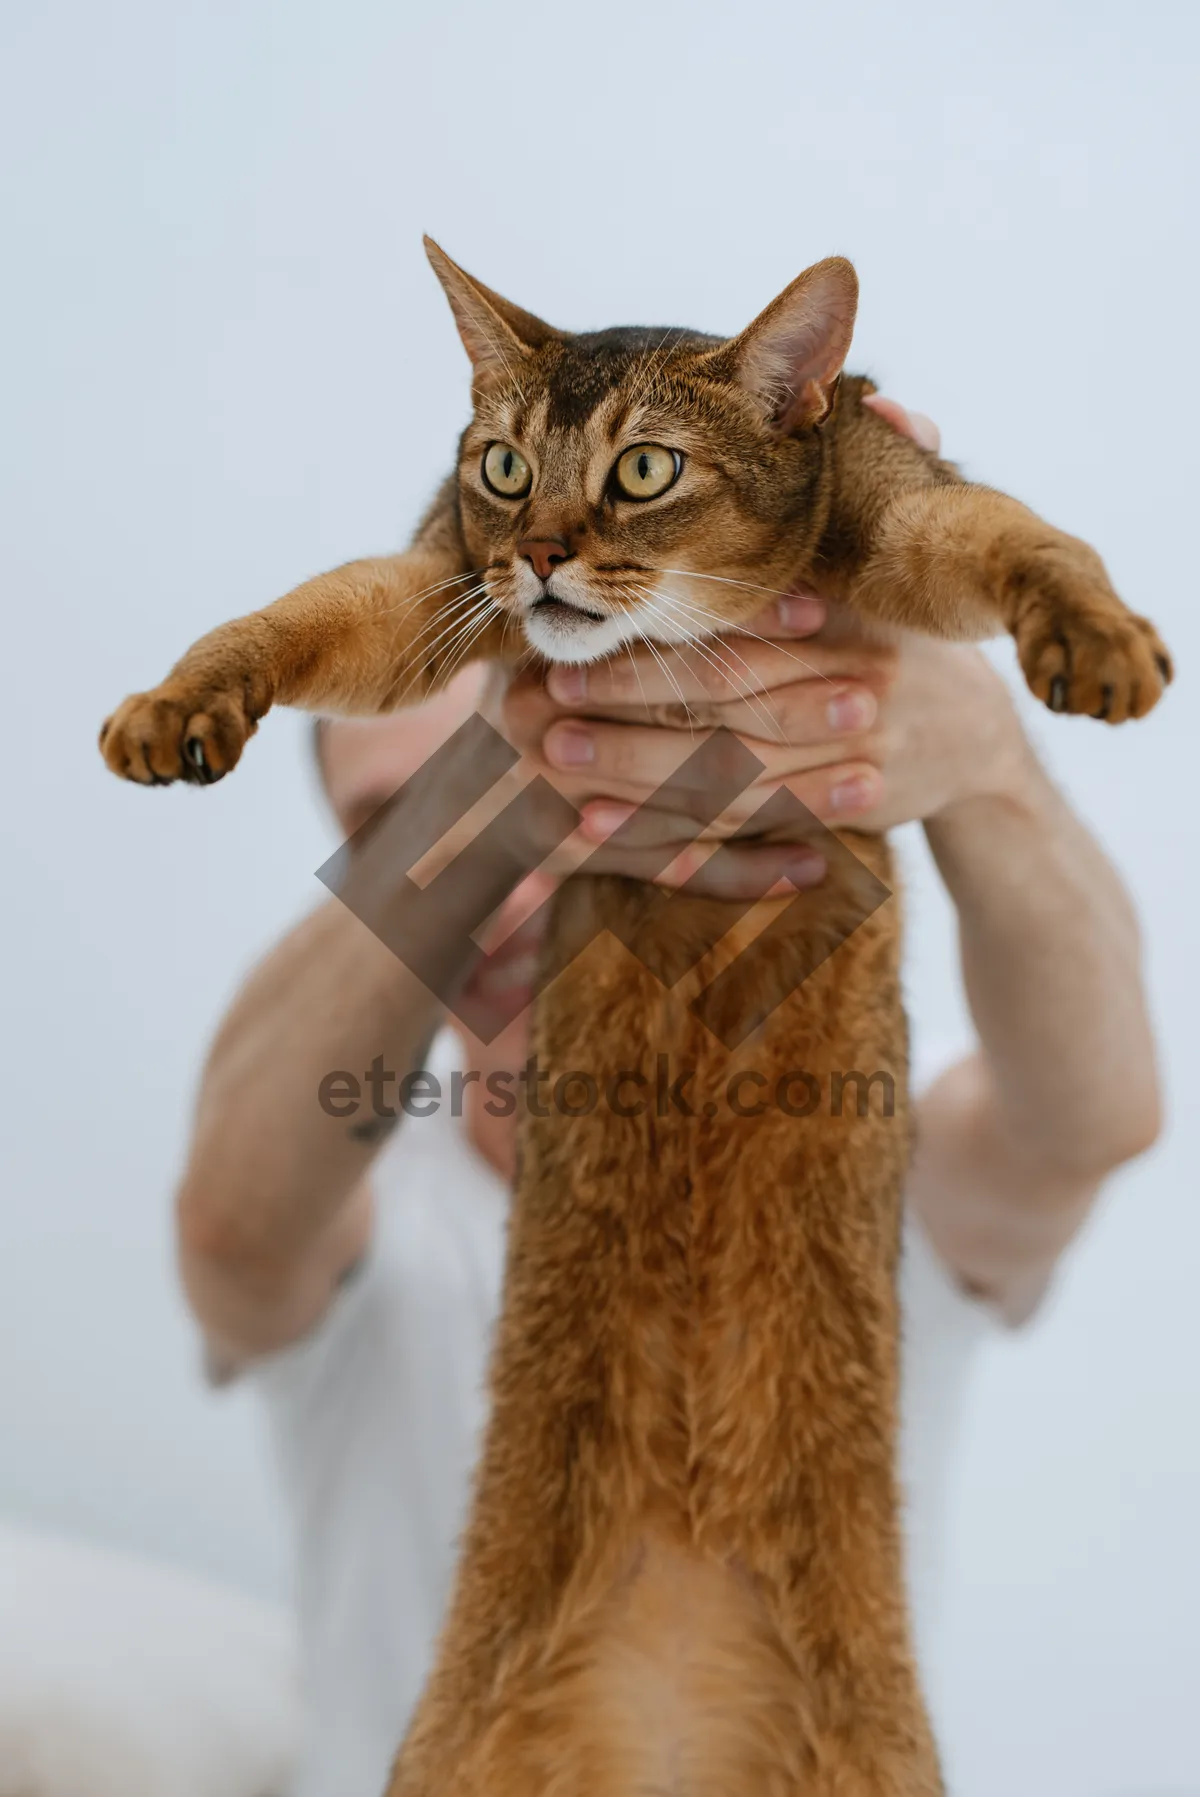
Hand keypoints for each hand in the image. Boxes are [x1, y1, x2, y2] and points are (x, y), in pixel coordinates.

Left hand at [480, 400, 1026, 892]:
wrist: (977, 744)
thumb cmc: (894, 635)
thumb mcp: (893, 558)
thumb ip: (877, 478)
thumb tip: (890, 401)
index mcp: (858, 625)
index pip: (751, 628)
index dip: (668, 622)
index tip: (592, 608)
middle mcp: (860, 697)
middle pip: (728, 704)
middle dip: (634, 697)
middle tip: (549, 693)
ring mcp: (851, 768)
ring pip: (724, 776)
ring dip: (633, 769)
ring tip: (550, 757)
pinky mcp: (831, 821)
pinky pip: (737, 831)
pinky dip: (665, 833)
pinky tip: (595, 826)